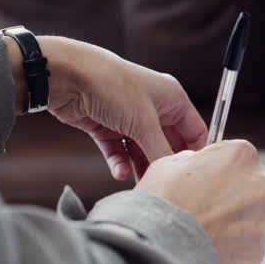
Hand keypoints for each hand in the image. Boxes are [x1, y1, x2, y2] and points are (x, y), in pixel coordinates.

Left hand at [15, 36, 208, 179]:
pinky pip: (119, 151)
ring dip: (140, 167)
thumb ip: (161, 151)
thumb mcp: (144, 123)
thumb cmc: (113, 87)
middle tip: (164, 186)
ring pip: (141, 150)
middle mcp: (153, 107)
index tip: (191, 176)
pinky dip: (119, 163)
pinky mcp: (107, 126)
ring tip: (140, 186)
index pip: (194, 130)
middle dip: (163, 164)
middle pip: (167, 144)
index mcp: (171, 98)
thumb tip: (173, 174)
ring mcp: (128, 117)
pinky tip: (120, 172)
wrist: (69, 77)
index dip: (195, 153)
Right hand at [137, 140, 264, 263]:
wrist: (163, 246)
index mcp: (241, 155)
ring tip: (207, 230)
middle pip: (252, 186)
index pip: (238, 156)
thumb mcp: (168, 164)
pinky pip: (249, 246)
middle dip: (233, 196)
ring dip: (236, 223)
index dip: (219, 169)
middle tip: (206, 207)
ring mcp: (263, 218)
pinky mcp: (259, 249)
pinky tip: (212, 246)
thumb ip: (192, 160)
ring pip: (253, 218)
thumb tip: (196, 165)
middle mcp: (260, 184)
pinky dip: (235, 248)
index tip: (208, 180)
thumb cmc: (164, 205)